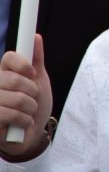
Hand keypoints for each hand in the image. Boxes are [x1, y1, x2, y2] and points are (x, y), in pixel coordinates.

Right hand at [0, 35, 52, 158]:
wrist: (32, 135)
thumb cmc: (34, 106)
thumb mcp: (39, 82)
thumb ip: (36, 61)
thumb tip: (36, 37)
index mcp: (5, 73)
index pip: (9, 57)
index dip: (23, 64)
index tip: (33, 74)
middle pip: (13, 78)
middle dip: (31, 91)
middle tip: (33, 99)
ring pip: (15, 98)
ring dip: (29, 108)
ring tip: (28, 112)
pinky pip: (9, 114)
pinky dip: (24, 120)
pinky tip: (23, 123)